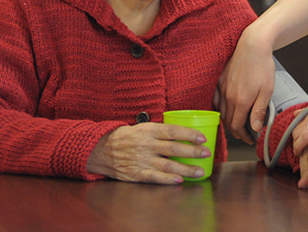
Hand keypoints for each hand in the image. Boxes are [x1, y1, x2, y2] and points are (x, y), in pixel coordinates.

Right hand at [86, 123, 210, 183]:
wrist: (101, 149)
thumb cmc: (127, 137)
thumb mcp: (143, 127)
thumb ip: (160, 131)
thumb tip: (183, 133)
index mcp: (148, 131)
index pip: (173, 131)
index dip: (189, 134)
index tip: (202, 138)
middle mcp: (146, 145)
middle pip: (174, 149)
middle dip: (192, 152)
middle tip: (206, 153)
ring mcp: (142, 160)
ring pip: (168, 166)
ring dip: (186, 169)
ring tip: (199, 172)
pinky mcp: (137, 174)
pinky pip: (155, 177)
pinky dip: (168, 180)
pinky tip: (180, 180)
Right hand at [217, 28, 274, 143]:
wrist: (253, 45)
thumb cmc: (262, 66)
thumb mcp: (266, 91)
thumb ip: (259, 112)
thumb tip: (255, 129)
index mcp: (241, 101)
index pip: (236, 126)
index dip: (242, 136)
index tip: (249, 139)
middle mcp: (228, 96)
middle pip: (227, 121)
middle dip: (235, 130)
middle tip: (244, 134)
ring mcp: (222, 87)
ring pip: (221, 111)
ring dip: (227, 120)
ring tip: (236, 123)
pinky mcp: (219, 80)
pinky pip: (215, 99)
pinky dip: (219, 108)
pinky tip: (224, 109)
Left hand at [292, 101, 307, 159]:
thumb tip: (297, 114)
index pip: (299, 120)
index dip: (298, 134)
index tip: (301, 144)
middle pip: (297, 127)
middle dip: (296, 141)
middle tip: (302, 152)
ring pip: (299, 133)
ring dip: (298, 146)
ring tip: (304, 155)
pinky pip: (305, 138)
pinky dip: (299, 147)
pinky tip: (303, 153)